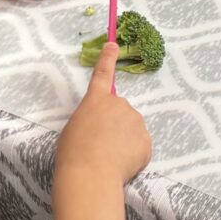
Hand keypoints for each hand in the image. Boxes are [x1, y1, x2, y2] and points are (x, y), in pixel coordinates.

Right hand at [57, 41, 152, 183]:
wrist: (91, 175)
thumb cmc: (73, 153)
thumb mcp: (74, 129)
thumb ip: (91, 120)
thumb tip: (103, 127)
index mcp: (96, 100)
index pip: (103, 74)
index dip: (108, 58)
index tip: (113, 44)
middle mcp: (119, 105)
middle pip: (119, 112)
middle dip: (114, 126)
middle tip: (100, 146)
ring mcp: (135, 121)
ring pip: (131, 130)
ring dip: (123, 142)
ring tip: (108, 160)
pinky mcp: (146, 141)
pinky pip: (139, 148)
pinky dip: (132, 157)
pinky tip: (119, 166)